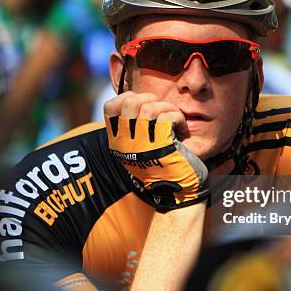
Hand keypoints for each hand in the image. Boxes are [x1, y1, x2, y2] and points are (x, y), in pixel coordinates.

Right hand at [104, 92, 208, 211]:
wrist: (179, 193)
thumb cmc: (163, 166)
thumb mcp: (139, 147)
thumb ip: (133, 127)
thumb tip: (136, 98)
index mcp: (117, 143)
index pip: (109, 107)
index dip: (127, 97)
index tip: (143, 105)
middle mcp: (125, 144)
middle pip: (129, 102)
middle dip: (149, 98)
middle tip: (160, 109)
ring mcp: (142, 146)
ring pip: (149, 108)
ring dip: (167, 107)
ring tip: (174, 118)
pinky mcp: (161, 148)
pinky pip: (166, 117)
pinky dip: (177, 117)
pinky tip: (181, 128)